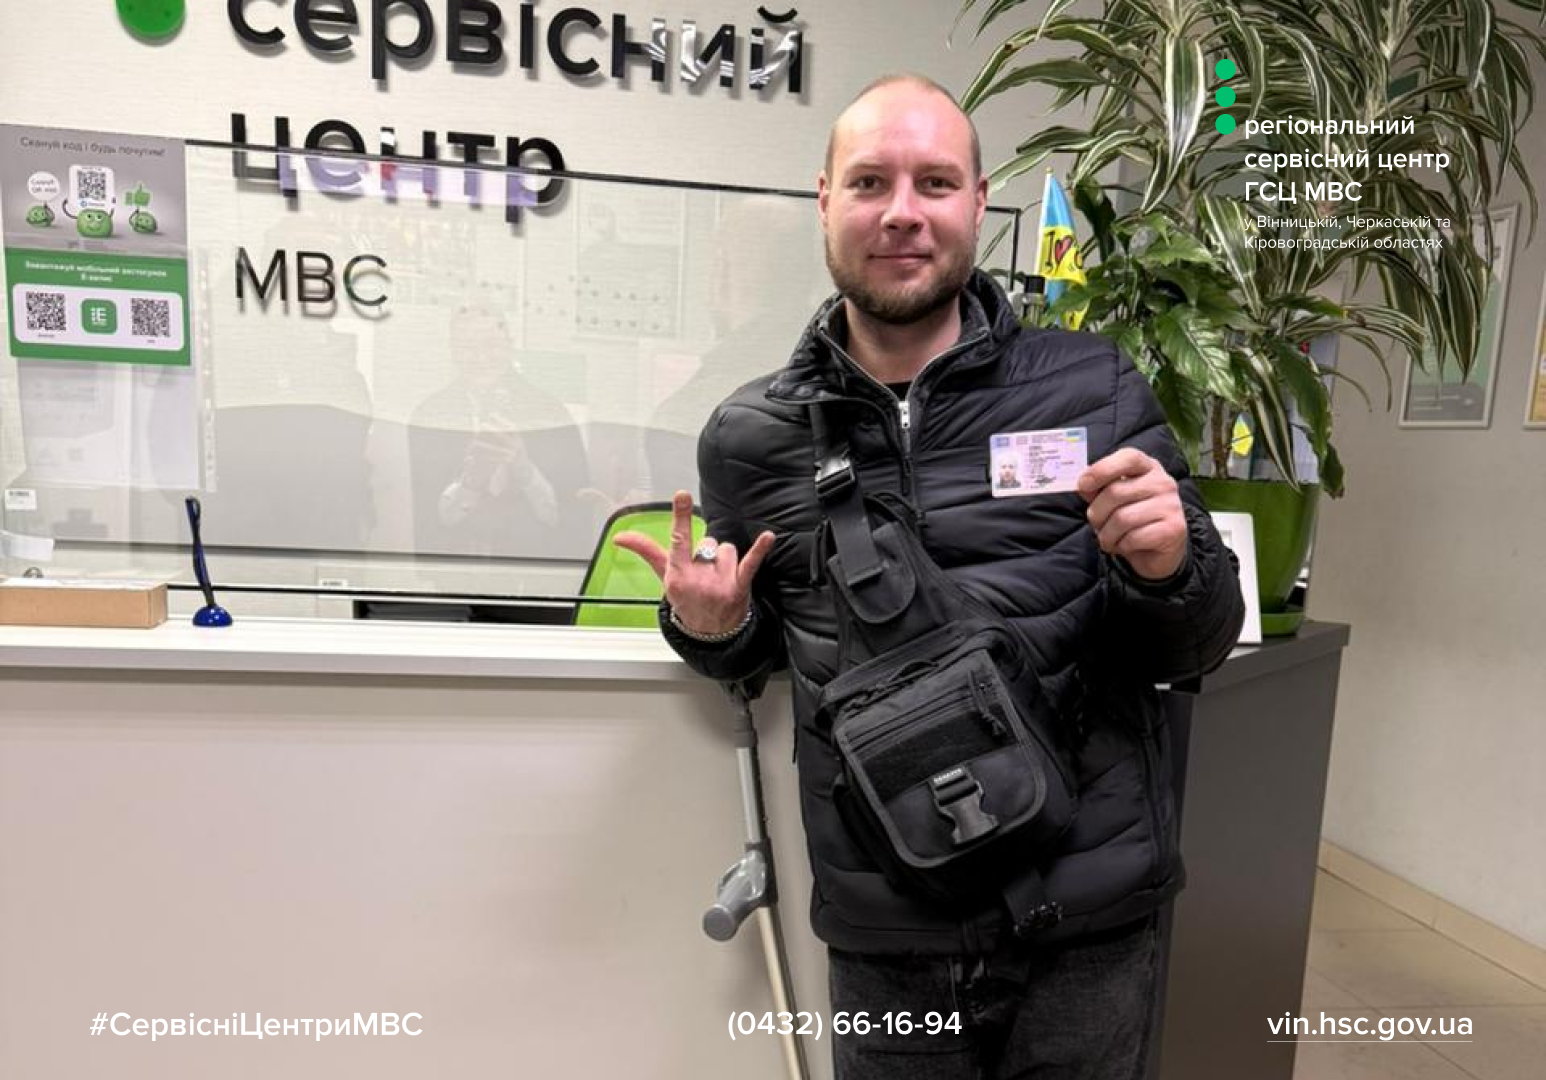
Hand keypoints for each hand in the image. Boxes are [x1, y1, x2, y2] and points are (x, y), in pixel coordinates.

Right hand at [612, 491, 775, 634]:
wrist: (709, 635)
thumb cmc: (686, 599)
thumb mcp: (665, 578)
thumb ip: (646, 551)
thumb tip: (620, 536)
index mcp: (677, 575)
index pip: (678, 540)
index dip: (681, 516)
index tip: (681, 495)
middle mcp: (697, 579)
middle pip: (708, 544)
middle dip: (708, 555)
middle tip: (705, 576)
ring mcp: (719, 584)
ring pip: (727, 549)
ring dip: (725, 561)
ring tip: (720, 579)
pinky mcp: (739, 587)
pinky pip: (750, 563)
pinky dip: (759, 550)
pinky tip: (768, 537)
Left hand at [1076, 448, 1187, 581]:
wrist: (1158, 551)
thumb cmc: (1131, 519)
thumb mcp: (1112, 499)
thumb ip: (1097, 488)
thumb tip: (1082, 484)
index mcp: (1148, 467)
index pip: (1128, 458)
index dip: (1102, 469)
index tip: (1083, 484)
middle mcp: (1163, 482)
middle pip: (1115, 492)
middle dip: (1097, 513)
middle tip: (1097, 524)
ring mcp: (1171, 505)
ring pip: (1122, 519)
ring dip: (1107, 534)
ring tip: (1109, 538)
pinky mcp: (1173, 529)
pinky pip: (1134, 538)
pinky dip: (1122, 546)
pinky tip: (1125, 545)